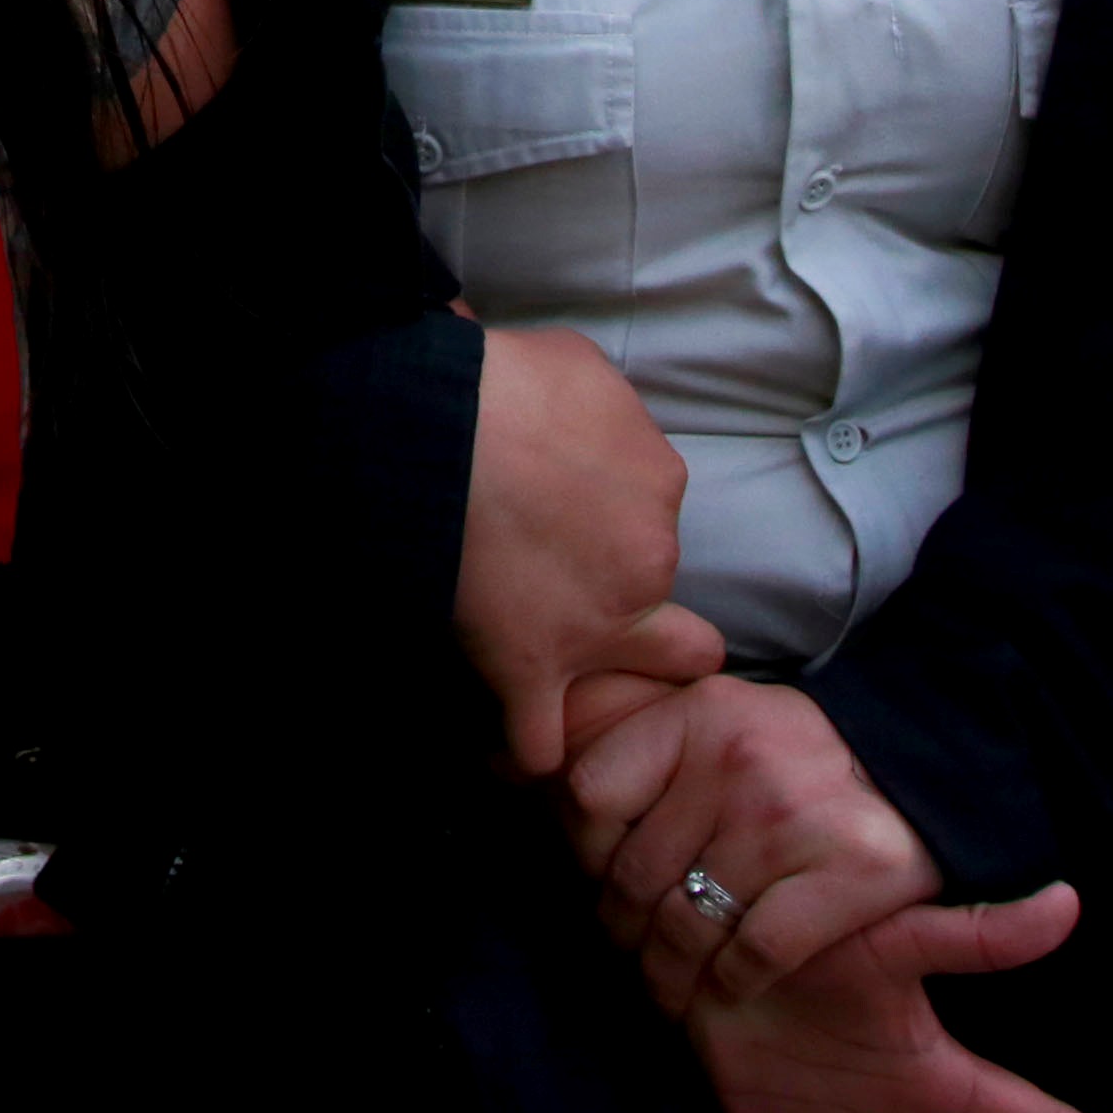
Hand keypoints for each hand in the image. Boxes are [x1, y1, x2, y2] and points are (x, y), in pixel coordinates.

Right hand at [456, 323, 718, 774]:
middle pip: (669, 610)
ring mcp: (593, 625)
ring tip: (552, 676)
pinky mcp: (531, 667)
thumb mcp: (577, 364)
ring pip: (632, 675)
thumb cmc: (505, 381)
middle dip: (651, 624)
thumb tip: (565, 398)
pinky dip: (526, 746)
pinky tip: (514, 748)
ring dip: (597, 678)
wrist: (443, 429)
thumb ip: (594, 399)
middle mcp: (646, 562)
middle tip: (591, 608)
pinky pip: (539, 739)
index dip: (607, 516)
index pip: (648, 511)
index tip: (563, 512)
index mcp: (658, 484)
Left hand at [562, 672, 935, 1004]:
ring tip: (667, 991)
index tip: (603, 879)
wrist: (921, 784)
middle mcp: (741, 756)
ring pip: (688, 926)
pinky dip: (732, 984)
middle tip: (630, 955)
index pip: (589, 795)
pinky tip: (730, 986)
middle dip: (623, 932)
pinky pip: (753, 955)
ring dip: (668, 977)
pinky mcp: (851, 872)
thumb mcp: (708, 729)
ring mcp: (796, 814)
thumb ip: (624, 747)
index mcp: (698, 714)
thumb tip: (498, 765)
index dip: (585, 852)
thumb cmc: (788, 770)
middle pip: (635, 875)